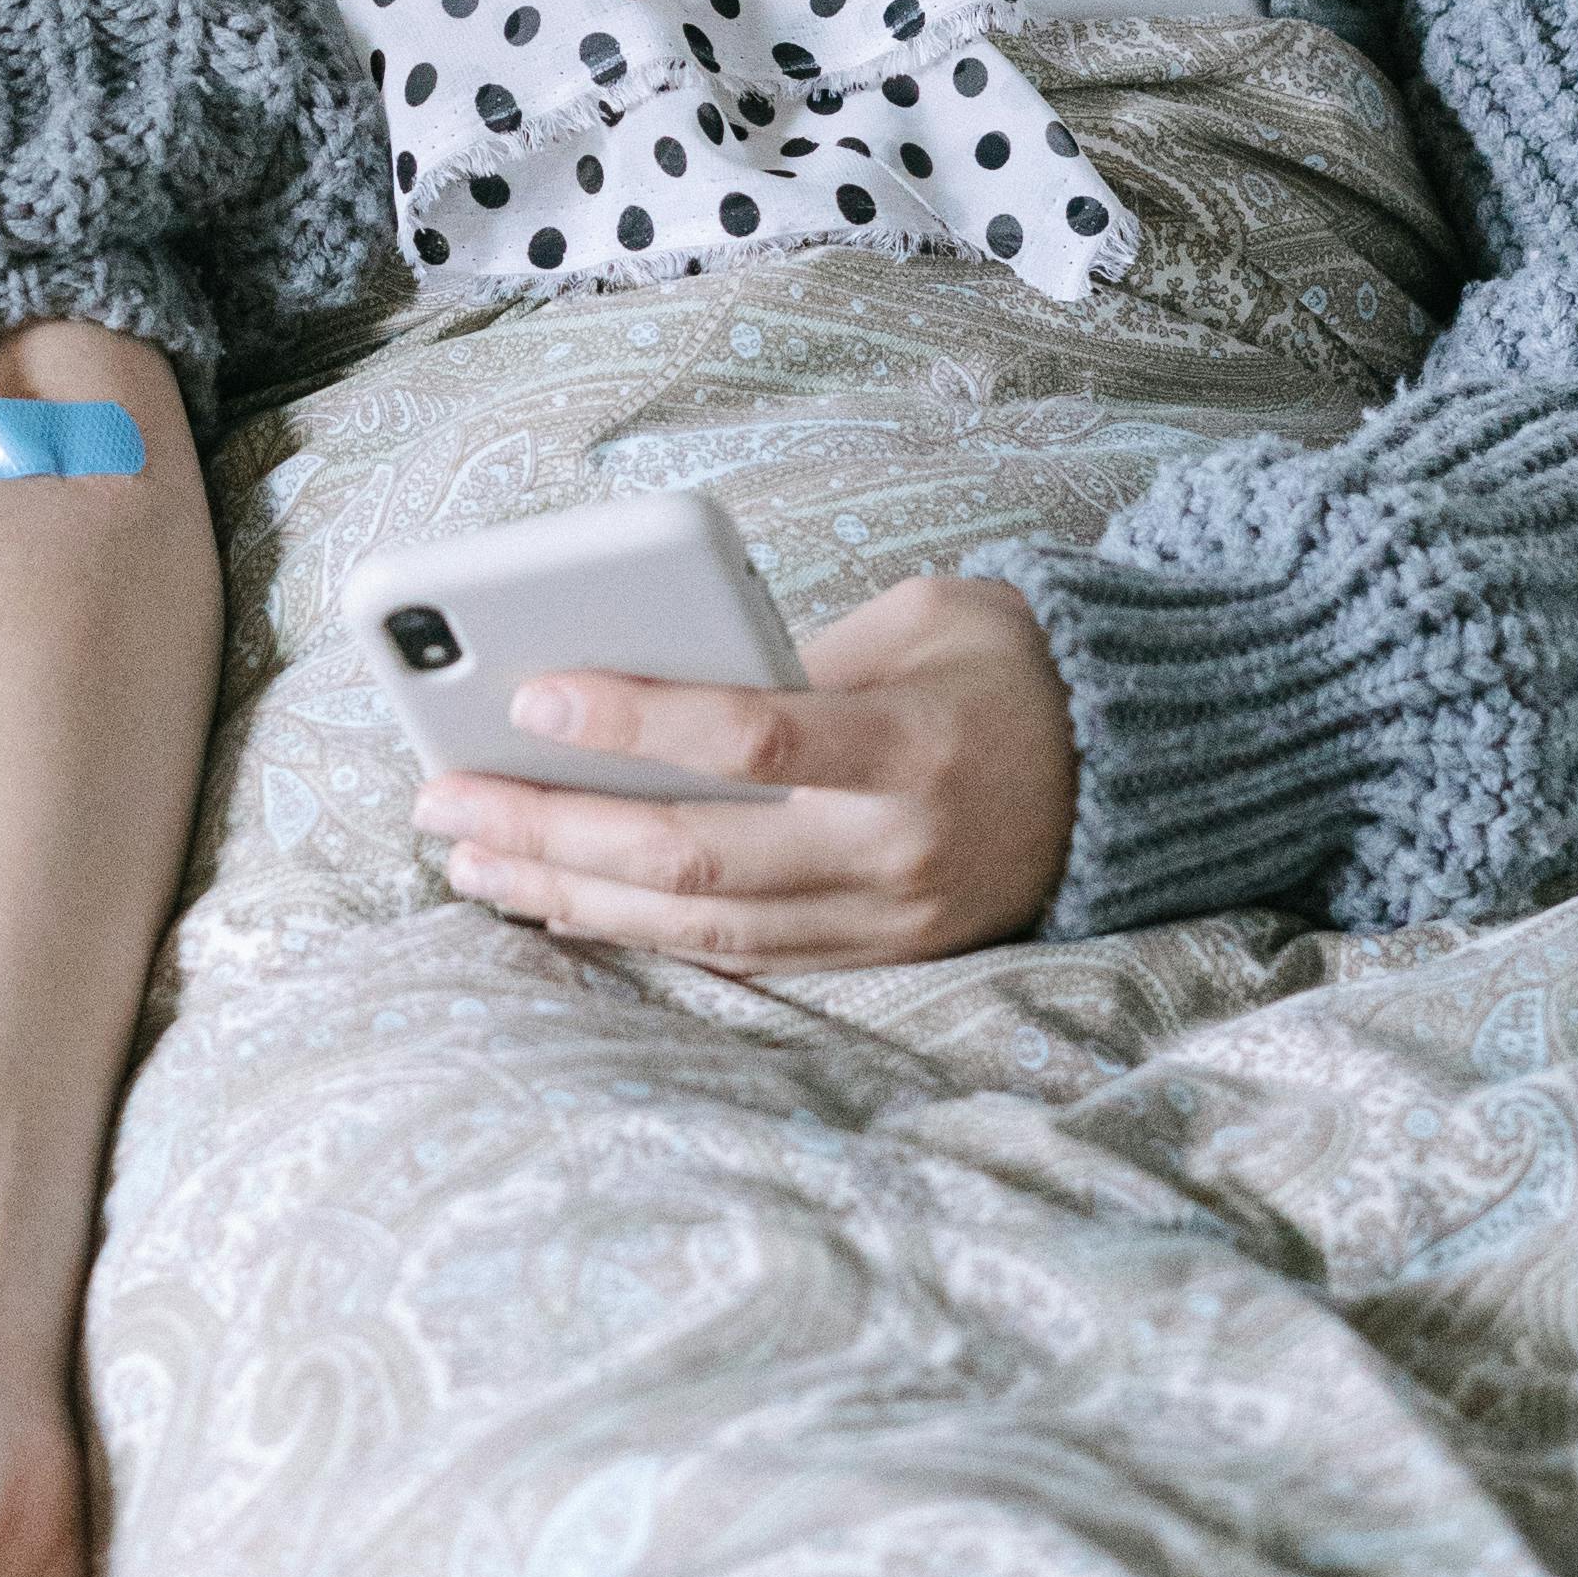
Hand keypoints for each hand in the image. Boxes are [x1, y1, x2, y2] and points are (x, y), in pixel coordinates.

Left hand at [414, 567, 1077, 969]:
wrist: (1134, 777)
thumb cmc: (1007, 669)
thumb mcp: (925, 615)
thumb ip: (798, 651)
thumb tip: (649, 685)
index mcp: (913, 745)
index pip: (756, 737)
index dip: (640, 719)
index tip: (534, 692)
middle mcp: (896, 849)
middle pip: (697, 854)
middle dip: (553, 828)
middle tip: (443, 800)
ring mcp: (887, 921)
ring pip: (700, 926)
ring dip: (570, 893)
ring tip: (470, 859)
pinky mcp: (876, 958)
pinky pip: (737, 961)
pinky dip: (637, 935)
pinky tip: (555, 905)